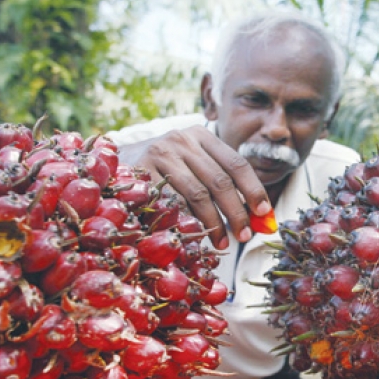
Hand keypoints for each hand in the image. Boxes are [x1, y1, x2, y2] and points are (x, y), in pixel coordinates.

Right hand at [117, 125, 271, 248]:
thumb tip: (258, 216)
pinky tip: (194, 236)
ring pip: (197, 195)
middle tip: (245, 236)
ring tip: (222, 243)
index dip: (254, 189)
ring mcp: (160, 154)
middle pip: (220, 181)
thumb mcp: (193, 165)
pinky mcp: (141, 172)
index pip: (237, 163)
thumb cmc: (164, 170)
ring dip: (214, 223)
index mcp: (201, 136)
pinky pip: (172, 203)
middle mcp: (182, 140)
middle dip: (236, 212)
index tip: (264, 213)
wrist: (114, 163)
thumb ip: (222, 183)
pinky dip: (187, 222)